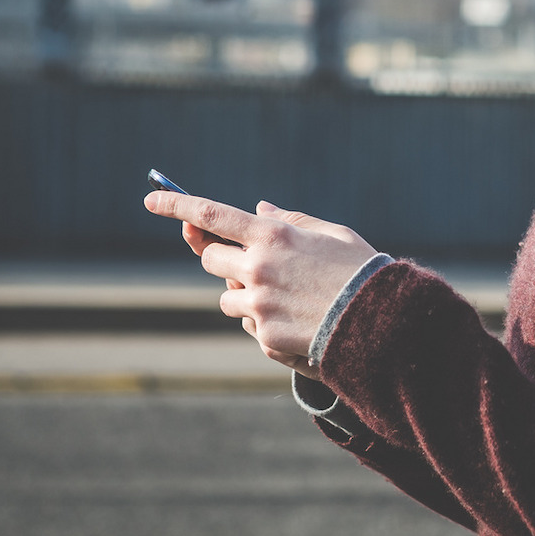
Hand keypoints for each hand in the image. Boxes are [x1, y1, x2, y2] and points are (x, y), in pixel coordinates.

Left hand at [142, 190, 378, 375]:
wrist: (383, 323)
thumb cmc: (360, 271)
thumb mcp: (331, 234)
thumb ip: (290, 221)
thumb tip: (257, 210)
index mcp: (273, 236)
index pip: (211, 215)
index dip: (176, 204)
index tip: (151, 198)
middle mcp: (258, 269)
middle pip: (211, 258)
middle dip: (223, 257)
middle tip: (250, 261)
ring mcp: (258, 305)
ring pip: (227, 296)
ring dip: (245, 294)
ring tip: (289, 297)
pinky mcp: (264, 336)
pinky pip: (249, 324)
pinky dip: (265, 321)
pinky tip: (299, 320)